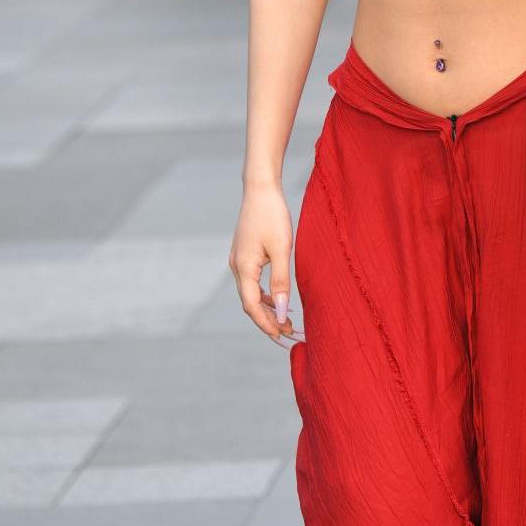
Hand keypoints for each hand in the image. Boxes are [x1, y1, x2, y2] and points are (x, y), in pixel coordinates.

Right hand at [229, 182, 295, 343]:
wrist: (260, 188)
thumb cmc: (272, 215)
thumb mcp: (282, 249)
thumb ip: (281, 282)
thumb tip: (282, 312)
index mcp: (243, 268)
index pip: (252, 307)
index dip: (267, 325)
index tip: (283, 337)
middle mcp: (236, 267)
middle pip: (250, 303)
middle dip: (268, 320)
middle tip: (289, 334)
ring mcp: (238, 260)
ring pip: (251, 293)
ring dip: (267, 308)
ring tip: (286, 321)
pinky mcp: (244, 254)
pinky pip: (252, 282)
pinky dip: (264, 294)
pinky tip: (278, 299)